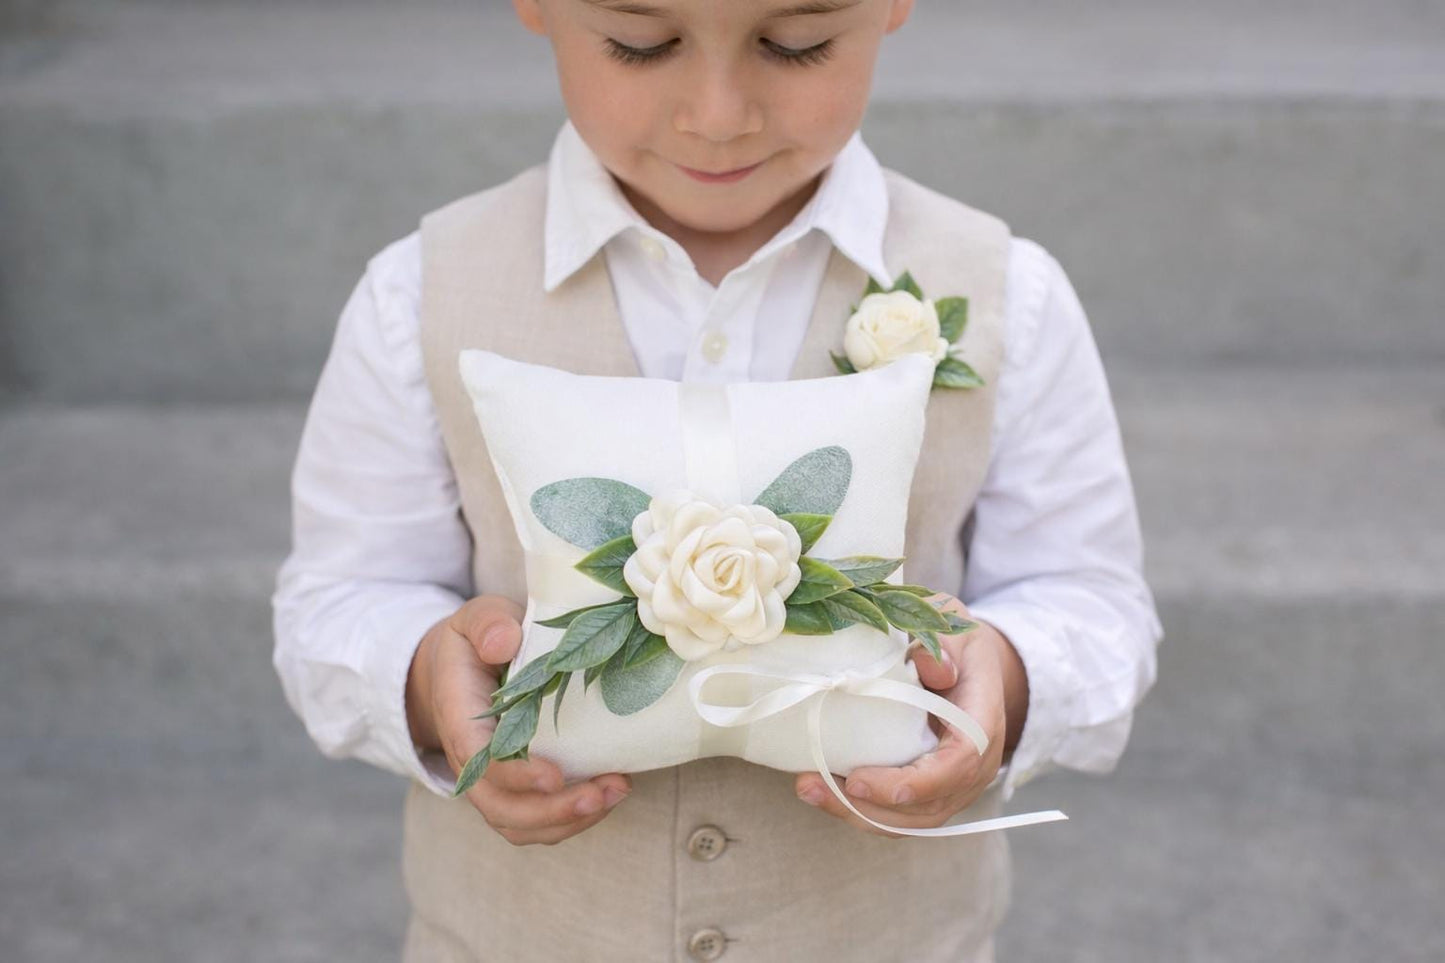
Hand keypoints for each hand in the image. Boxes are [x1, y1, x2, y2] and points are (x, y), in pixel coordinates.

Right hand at [407, 595, 632, 845]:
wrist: (459, 668)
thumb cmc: (475, 643)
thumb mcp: (476, 619)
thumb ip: (487, 624)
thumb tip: (505, 643)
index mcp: (460, 718)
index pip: (480, 760)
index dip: (517, 776)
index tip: (556, 777)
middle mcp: (470, 762)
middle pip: (500, 807)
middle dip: (552, 811)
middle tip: (602, 792)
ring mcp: (492, 782)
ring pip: (520, 824)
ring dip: (569, 820)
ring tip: (615, 792)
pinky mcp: (516, 789)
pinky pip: (537, 822)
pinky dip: (573, 819)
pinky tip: (609, 794)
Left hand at [793, 594, 1022, 836]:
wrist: (973, 669)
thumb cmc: (959, 646)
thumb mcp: (955, 629)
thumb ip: (943, 644)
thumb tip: (932, 667)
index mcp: (982, 725)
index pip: (957, 766)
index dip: (913, 782)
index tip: (860, 779)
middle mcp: (975, 767)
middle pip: (926, 807)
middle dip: (868, 806)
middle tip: (812, 785)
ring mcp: (953, 787)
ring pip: (908, 822)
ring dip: (855, 813)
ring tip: (808, 789)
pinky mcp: (930, 794)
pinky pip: (898, 817)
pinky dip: (859, 810)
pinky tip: (822, 791)